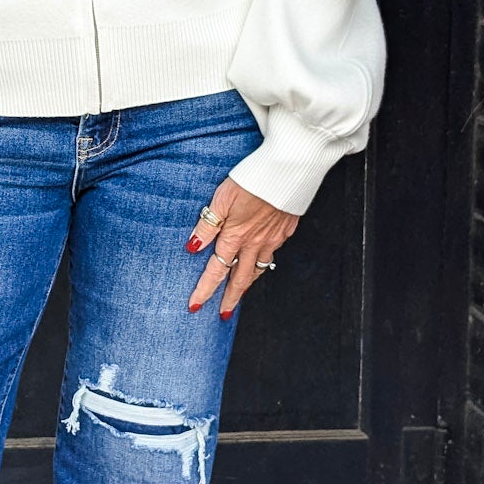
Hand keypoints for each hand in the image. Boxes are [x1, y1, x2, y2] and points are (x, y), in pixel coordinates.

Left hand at [185, 178, 298, 317]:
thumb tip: (193, 246)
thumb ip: (208, 224)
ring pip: (259, 267)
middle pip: (241, 278)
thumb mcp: (222, 198)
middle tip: (224, 314)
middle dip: (231, 298)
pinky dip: (265, 259)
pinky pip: (273, 250)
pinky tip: (262, 258)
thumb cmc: (252, 178)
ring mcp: (274, 237)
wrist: (290, 169)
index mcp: (236, 235)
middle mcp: (256, 242)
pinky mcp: (286, 228)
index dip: (205, 289)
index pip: (216, 270)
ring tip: (241, 291)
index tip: (196, 305)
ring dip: (248, 282)